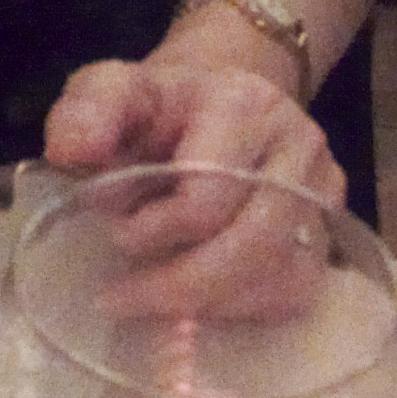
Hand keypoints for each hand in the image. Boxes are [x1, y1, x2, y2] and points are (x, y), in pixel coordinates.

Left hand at [42, 59, 341, 322]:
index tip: (112, 233)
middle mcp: (297, 143)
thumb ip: (87, 111)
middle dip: (179, 285)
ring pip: (279, 277)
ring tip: (157, 302)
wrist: (215, 98)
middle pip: (250, 245)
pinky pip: (295, 292)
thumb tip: (68, 150)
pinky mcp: (328, 229)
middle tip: (121, 298)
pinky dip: (244, 309)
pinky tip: (201, 302)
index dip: (152, 230)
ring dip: (210, 303)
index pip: (205, 197)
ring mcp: (323, 189)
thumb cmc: (157, 105)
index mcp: (242, 102)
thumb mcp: (111, 89)